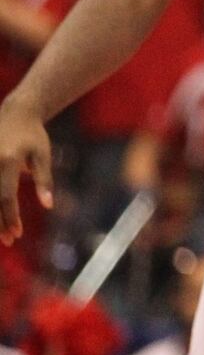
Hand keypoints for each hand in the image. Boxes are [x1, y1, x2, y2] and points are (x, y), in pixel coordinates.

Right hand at [0, 98, 53, 244]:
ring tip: (0, 234)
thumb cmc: (33, 135)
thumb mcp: (43, 155)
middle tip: (8, 241)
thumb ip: (44, 180)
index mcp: (8, 161)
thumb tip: (48, 206)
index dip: (11, 217)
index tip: (17, 234)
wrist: (15, 112)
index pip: (6, 196)